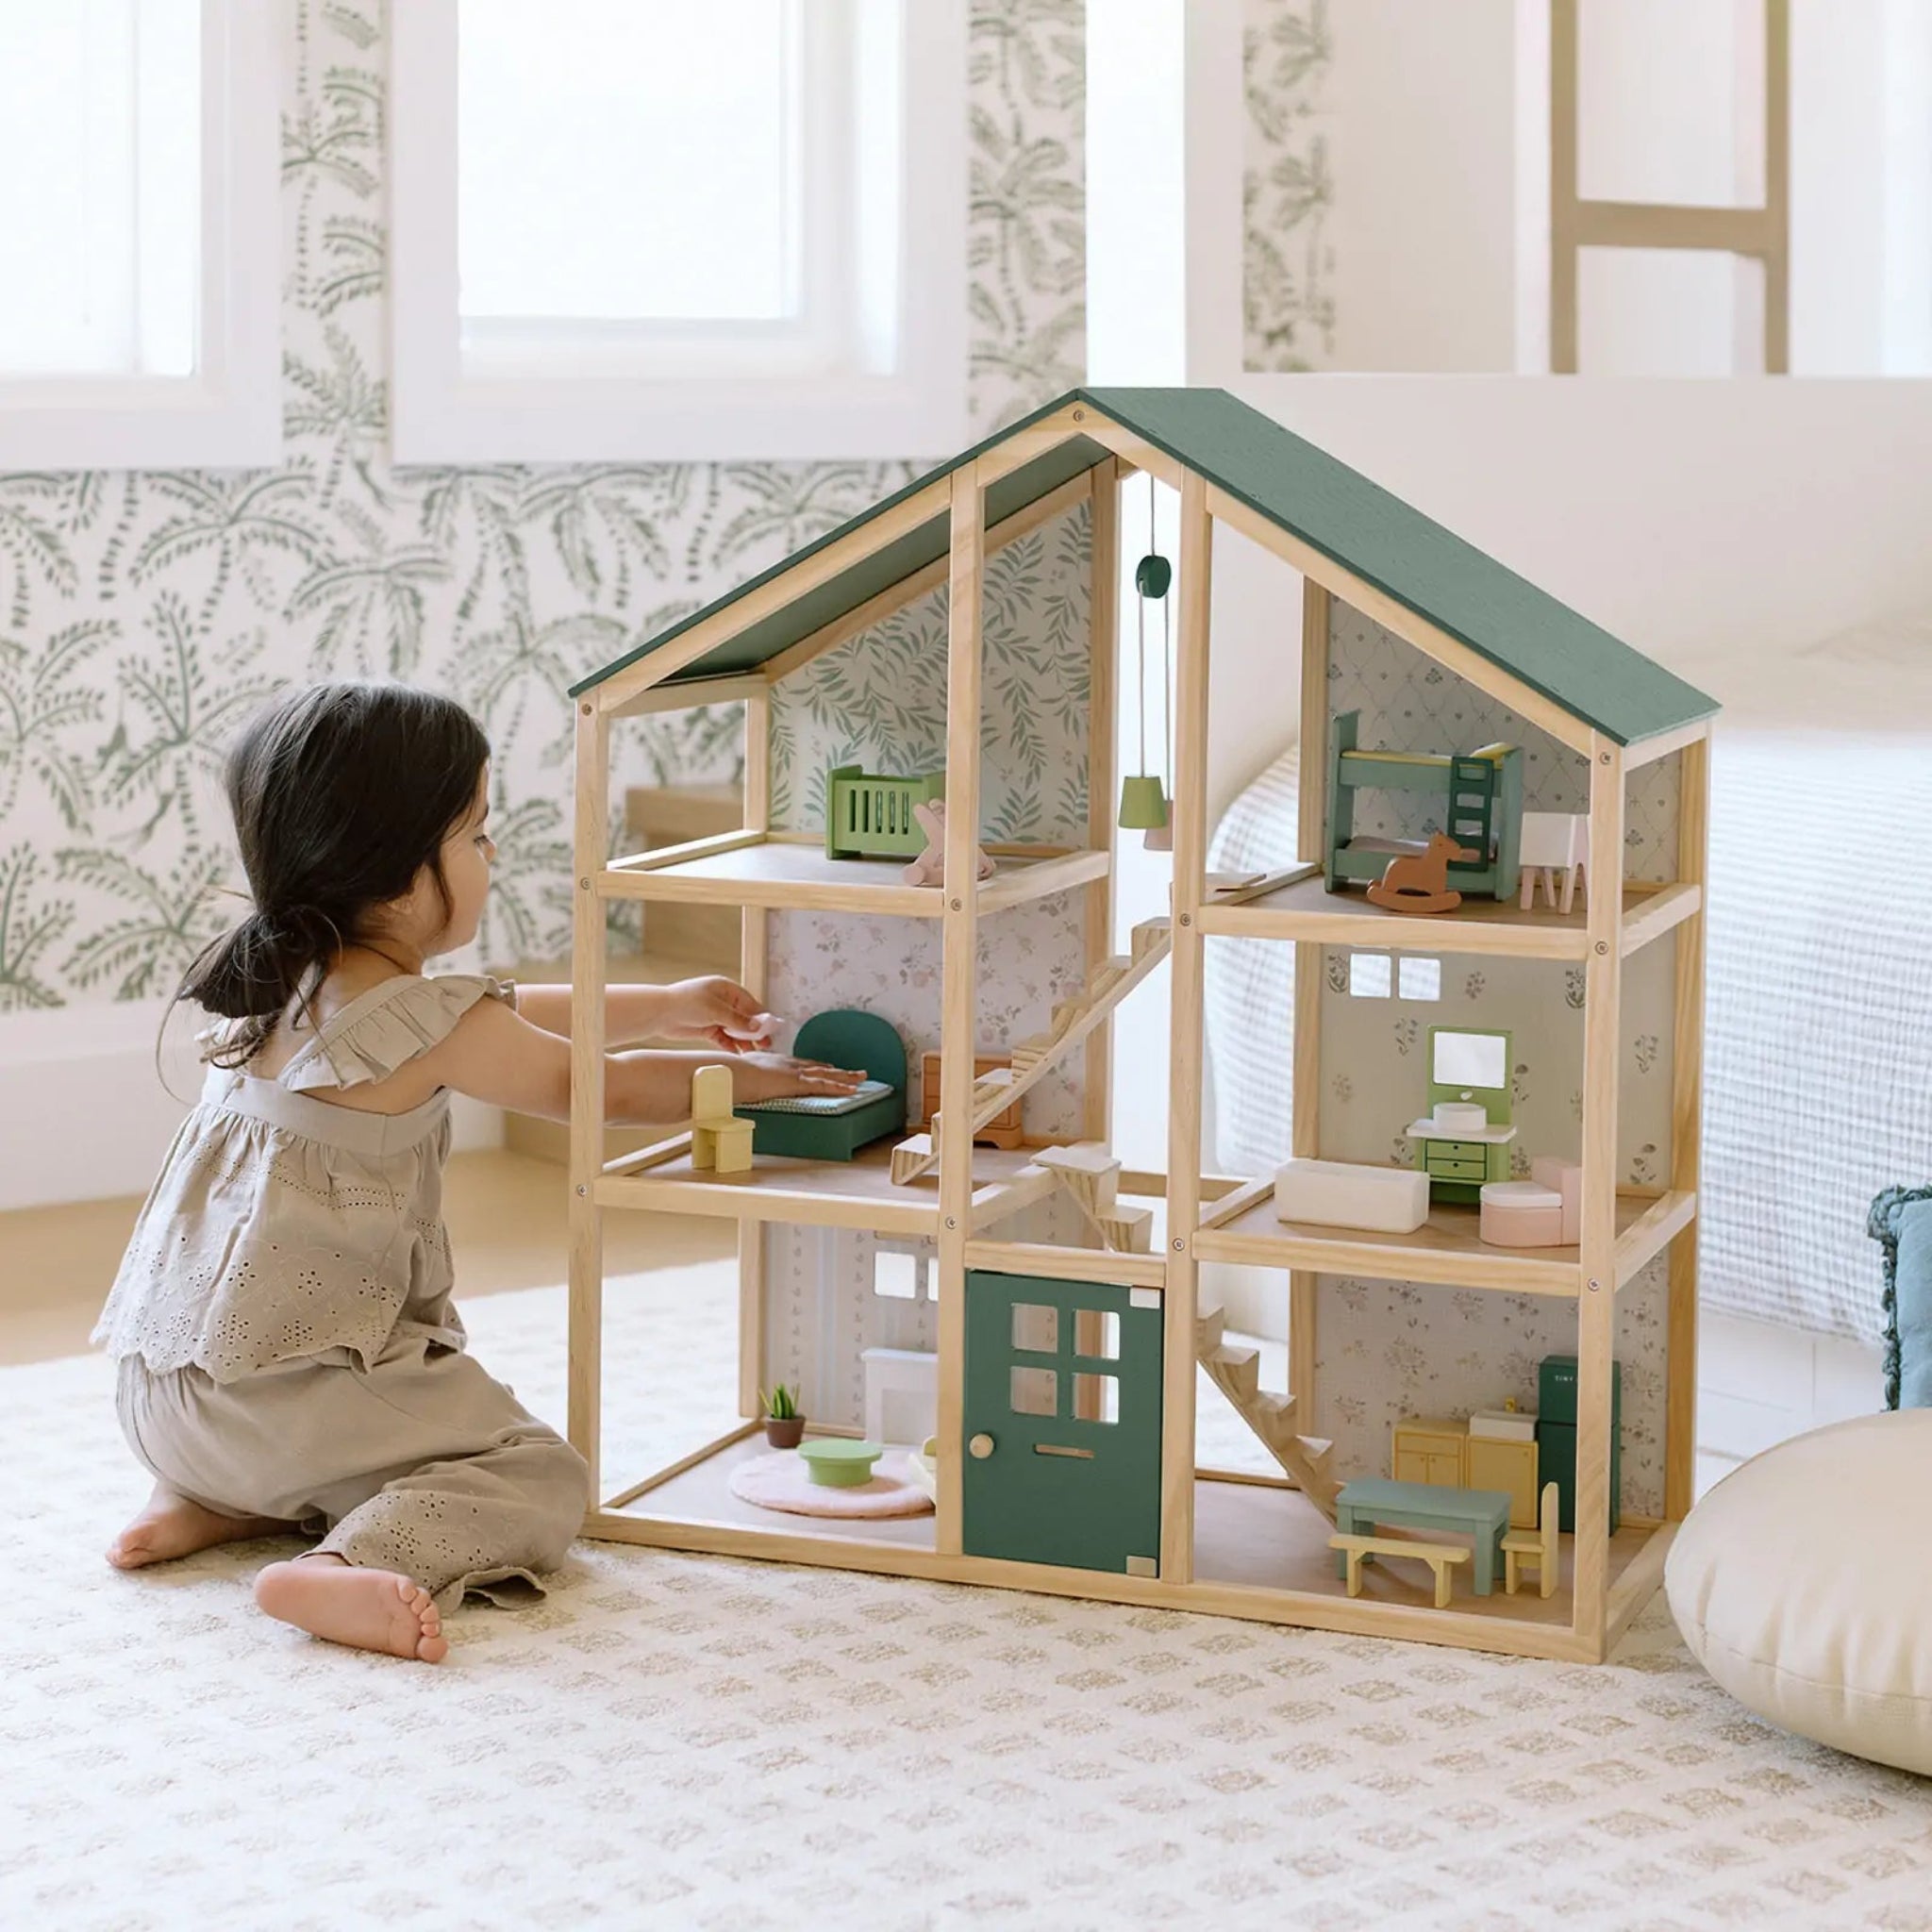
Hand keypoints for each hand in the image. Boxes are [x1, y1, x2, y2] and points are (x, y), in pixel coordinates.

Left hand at [668, 976, 777, 1051]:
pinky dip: (731, 1045)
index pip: (751, 1004)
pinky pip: (723, 1038)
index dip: (761, 1018)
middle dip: (755, 1031)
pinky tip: (738, 1053)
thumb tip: (758, 1027)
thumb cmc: (685, 1003)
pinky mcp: (707, 1028)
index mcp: (727, 989)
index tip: (772, 1031)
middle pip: (744, 1018)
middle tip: (766, 1045)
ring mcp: (715, 1015)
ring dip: (744, 1040)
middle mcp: (722, 1002)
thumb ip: (738, 1020)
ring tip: (753, 1052)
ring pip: (735, 1029)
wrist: (659, 1013)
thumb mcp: (716, 1010)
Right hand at [730, 1053, 867, 1103]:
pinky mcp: (798, 1082)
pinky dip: (839, 1087)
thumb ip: (745, 1076)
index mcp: (776, 1061)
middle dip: (836, 1069)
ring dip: (845, 1076)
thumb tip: (738, 1080)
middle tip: (853, 1071)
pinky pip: (824, 1085)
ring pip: (826, 1074)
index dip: (815, 1066)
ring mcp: (795, 1072)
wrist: (734, 1072)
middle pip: (818, 1066)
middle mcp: (789, 1063)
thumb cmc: (732, 1074)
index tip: (826, 1066)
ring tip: (861, 1077)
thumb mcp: (739, 1072)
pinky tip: (852, 1090)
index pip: (801, 1064)